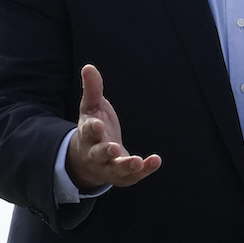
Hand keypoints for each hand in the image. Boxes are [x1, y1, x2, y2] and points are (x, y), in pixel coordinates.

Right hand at [65, 64, 161, 191]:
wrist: (88, 160)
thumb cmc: (93, 128)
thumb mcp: (92, 108)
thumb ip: (93, 89)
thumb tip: (88, 66)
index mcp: (88, 135)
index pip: (87, 132)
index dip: (91, 128)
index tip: (96, 124)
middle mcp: (95, 153)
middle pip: (98, 154)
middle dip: (105, 151)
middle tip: (113, 148)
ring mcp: (108, 166)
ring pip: (115, 169)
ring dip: (126, 165)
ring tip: (137, 161)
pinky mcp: (122, 176)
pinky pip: (133, 176)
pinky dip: (144, 170)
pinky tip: (156, 161)